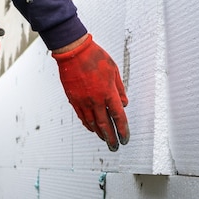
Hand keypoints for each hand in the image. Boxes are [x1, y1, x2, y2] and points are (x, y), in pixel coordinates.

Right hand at [52, 34, 129, 150]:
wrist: (74, 52)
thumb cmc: (96, 57)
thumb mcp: (114, 70)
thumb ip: (120, 89)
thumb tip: (124, 104)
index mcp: (108, 92)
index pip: (118, 116)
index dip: (123, 130)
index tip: (125, 139)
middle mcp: (95, 100)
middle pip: (105, 124)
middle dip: (111, 138)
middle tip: (115, 147)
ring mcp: (83, 101)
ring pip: (92, 123)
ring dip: (99, 134)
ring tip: (105, 140)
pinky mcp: (73, 99)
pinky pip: (81, 116)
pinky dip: (88, 125)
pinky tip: (92, 129)